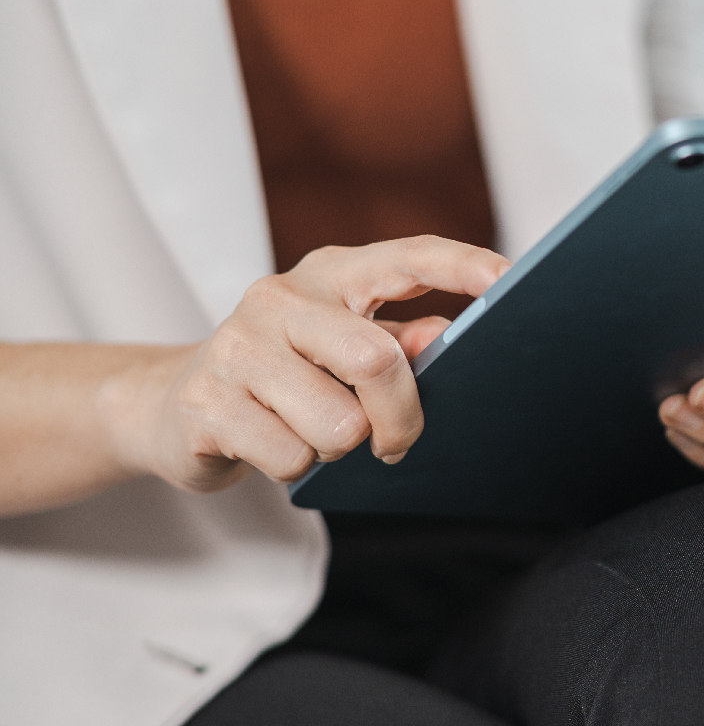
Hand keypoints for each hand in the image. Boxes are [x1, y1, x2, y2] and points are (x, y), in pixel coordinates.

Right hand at [111, 236, 508, 493]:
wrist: (171, 406)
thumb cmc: (288, 375)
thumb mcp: (347, 347)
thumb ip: (401, 339)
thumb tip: (446, 335)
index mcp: (329, 275)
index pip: (407, 257)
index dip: (463, 266)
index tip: (511, 281)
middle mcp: (279, 298)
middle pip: (377, 361)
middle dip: (401, 418)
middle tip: (398, 442)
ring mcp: (236, 348)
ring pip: (337, 426)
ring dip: (340, 449)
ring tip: (316, 434)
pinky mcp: (205, 403)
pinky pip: (290, 457)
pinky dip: (296, 468)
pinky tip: (274, 446)